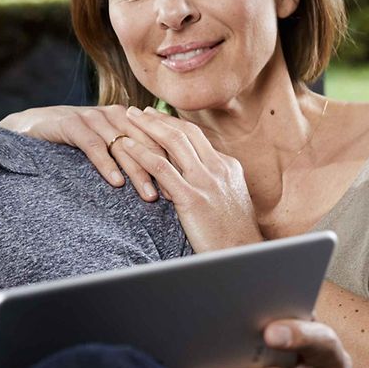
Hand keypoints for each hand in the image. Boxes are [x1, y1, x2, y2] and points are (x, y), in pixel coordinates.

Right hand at [0, 104, 163, 199]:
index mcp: (127, 118)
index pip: (157, 140)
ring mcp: (93, 118)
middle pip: (145, 144)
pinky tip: (115, 182)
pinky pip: (93, 146)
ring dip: (137, 172)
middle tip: (174, 198)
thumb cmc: (72, 141)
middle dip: (161, 171)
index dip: (172, 164)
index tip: (185, 191)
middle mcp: (114, 115)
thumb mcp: (104, 144)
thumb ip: (128, 153)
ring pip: (122, 146)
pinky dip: (105, 164)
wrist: (32, 126)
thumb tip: (161, 180)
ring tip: (149, 196)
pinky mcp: (72, 124)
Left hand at [119, 107, 262, 251]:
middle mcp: (218, 168)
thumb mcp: (226, 202)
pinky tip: (125, 145)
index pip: (197, 137)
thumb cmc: (232, 236)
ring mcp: (206, 182)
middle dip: (158, 119)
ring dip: (147, 126)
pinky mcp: (192, 198)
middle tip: (138, 110)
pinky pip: (161, 167)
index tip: (155, 116)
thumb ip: (210, 184)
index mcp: (228, 167)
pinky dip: (141, 152)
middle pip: (184, 133)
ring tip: (127, 117)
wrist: (243, 257)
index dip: (174, 124)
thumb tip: (187, 178)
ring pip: (173, 143)